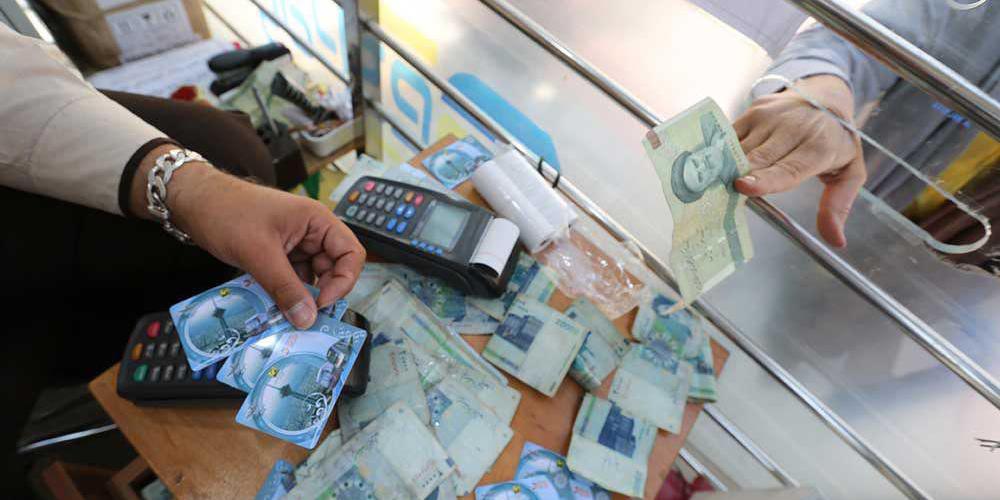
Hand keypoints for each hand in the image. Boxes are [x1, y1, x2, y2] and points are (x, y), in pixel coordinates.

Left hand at [133, 146, 364, 327]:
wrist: (193, 201)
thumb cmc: (227, 212)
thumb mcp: (259, 253)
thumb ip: (285, 288)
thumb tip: (307, 319)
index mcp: (317, 221)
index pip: (351, 254)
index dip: (343, 281)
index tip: (322, 303)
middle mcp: (311, 232)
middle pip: (333, 269)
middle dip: (320, 294)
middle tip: (303, 316)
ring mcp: (294, 244)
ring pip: (310, 278)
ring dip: (300, 297)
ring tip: (284, 314)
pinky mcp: (278, 255)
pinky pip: (291, 279)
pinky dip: (284, 294)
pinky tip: (272, 306)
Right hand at [732, 75, 865, 247]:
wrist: (825, 97)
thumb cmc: (835, 141)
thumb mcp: (849, 172)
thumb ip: (838, 206)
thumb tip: (835, 241)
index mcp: (818, 148)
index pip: (788, 168)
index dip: (765, 180)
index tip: (742, 187)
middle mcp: (792, 129)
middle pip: (757, 159)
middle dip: (738, 176)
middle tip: (722, 196)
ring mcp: (770, 117)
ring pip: (740, 149)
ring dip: (728, 168)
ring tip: (721, 184)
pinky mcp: (753, 111)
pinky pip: (732, 136)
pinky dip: (725, 153)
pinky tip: (723, 165)